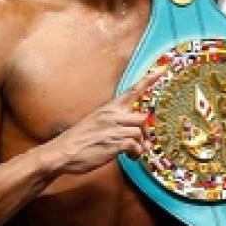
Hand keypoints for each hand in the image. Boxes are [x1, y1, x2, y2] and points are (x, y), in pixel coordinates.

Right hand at [47, 68, 162, 175]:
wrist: (62, 152)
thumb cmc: (79, 139)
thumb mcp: (96, 122)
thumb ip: (114, 122)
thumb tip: (132, 130)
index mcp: (109, 108)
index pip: (133, 90)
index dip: (149, 79)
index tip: (163, 68)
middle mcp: (113, 115)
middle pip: (143, 117)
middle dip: (146, 132)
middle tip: (141, 142)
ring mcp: (113, 128)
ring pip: (140, 132)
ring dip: (140, 145)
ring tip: (133, 153)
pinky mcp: (114, 143)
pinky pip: (135, 145)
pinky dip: (135, 153)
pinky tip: (129, 157)